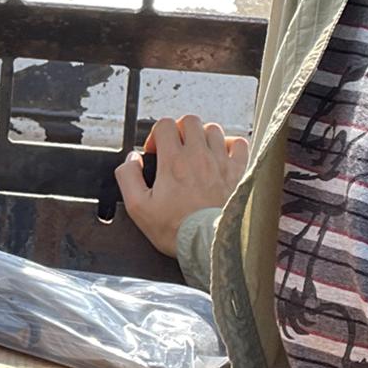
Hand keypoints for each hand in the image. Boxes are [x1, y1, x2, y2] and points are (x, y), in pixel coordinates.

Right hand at [114, 113, 249, 256]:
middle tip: (175, 148)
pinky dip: (230, 145)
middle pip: (190, 121)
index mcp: (173, 162)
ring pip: (214, 129)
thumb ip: (128, 177)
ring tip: (197, 153)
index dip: (156, 134)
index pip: (165, 124)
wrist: (210, 246)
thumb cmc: (176, 230)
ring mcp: (222, 163)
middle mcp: (199, 156)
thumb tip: (131, 159)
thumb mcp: (138, 207)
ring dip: (202, 137)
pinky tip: (221, 156)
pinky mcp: (239, 172)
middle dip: (179, 130)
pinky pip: (240, 144)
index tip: (156, 153)